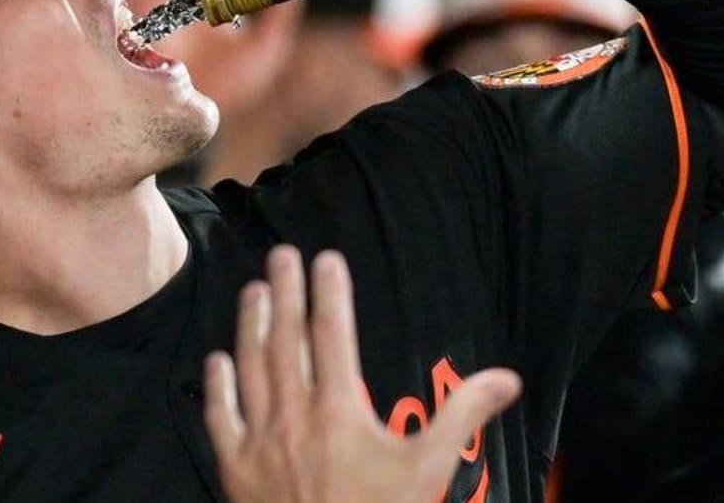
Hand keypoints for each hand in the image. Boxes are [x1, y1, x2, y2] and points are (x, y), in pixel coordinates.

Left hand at [204, 247, 520, 502]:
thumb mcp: (428, 469)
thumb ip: (462, 415)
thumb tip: (506, 378)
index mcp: (340, 410)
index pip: (331, 335)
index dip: (329, 293)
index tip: (327, 258)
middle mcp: (294, 417)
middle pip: (286, 340)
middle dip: (285, 292)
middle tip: (282, 254)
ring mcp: (260, 443)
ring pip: (250, 369)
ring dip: (250, 325)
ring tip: (253, 289)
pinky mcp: (236, 470)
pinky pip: (221, 419)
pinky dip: (218, 386)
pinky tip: (216, 360)